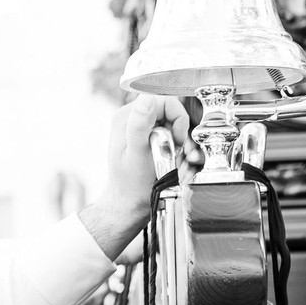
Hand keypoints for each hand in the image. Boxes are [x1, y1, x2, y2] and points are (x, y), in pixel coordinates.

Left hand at [79, 94, 198, 260]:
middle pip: (169, 109)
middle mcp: (132, 118)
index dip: (176, 117)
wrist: (129, 204)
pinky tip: (171, 159)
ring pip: (172, 122)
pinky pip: (170, 133)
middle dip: (178, 130)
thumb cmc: (132, 185)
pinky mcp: (148, 138)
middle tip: (175, 150)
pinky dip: (176, 146)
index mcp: (126, 117)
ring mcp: (140, 128)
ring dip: (179, 140)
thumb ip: (139, 125)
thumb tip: (148, 100)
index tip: (176, 139)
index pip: (162, 99)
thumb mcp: (137, 155)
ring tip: (173, 158)